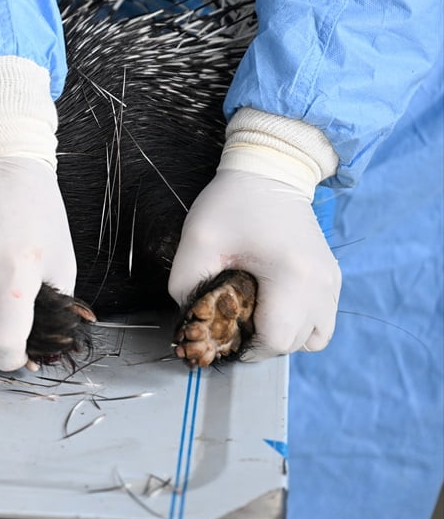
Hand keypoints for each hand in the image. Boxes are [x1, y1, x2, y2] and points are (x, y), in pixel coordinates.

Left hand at [168, 168, 340, 358]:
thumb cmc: (234, 203)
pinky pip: (320, 321)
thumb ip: (186, 284)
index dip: (245, 346)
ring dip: (283, 335)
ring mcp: (331, 283)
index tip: (223, 332)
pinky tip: (270, 303)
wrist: (269, 172)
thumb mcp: (198, 240)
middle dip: (261, 342)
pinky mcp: (332, 279)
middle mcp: (322, 285)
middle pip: (295, 344)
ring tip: (254, 313)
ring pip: (314, 338)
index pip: (276, 341)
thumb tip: (192, 318)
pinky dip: (297, 323)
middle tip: (233, 320)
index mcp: (294, 276)